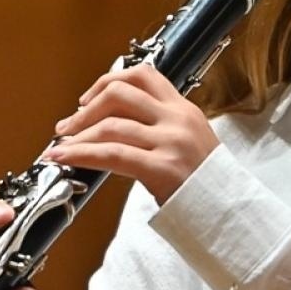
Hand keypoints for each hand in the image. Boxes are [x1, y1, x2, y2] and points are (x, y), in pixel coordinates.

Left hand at [42, 63, 219, 203]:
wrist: (230, 214)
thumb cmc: (206, 185)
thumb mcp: (191, 143)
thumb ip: (161, 128)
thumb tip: (115, 124)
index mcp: (184, 110)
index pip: (143, 75)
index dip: (108, 80)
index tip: (88, 98)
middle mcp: (177, 120)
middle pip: (120, 93)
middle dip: (86, 108)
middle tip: (68, 125)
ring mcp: (171, 143)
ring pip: (110, 125)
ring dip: (77, 135)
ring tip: (60, 146)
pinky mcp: (162, 168)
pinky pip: (111, 154)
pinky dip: (80, 154)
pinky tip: (63, 158)